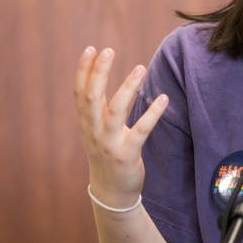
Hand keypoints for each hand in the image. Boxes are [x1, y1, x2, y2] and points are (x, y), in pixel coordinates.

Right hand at [73, 46, 168, 208]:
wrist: (111, 193)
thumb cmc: (106, 154)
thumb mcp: (96, 130)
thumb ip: (96, 106)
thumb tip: (97, 74)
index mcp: (86, 124)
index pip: (79, 93)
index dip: (83, 71)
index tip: (91, 49)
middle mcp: (94, 131)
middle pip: (91, 98)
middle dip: (98, 73)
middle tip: (107, 50)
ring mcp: (109, 143)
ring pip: (115, 111)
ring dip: (128, 87)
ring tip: (140, 67)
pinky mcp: (127, 154)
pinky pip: (141, 130)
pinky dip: (152, 113)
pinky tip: (163, 98)